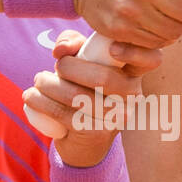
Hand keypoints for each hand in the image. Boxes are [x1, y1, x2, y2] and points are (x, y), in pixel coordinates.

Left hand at [23, 29, 162, 166]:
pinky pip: (65, 114)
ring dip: (49, 85)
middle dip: (70, 67)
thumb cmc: (83, 88)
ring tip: (38, 80)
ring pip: (79, 97)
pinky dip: (42, 102)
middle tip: (57, 66)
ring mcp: (115, 117)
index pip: (151, 59)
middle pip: (103, 78)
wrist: (83, 139)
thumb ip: (73, 43)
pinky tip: (30, 96)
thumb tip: (60, 50)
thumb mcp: (82, 61)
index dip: (135, 51)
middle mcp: (132, 96)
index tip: (112, 48)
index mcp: (133, 73)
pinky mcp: (95, 133)